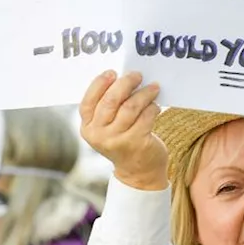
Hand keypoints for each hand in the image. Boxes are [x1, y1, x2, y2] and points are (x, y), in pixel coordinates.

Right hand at [79, 71, 167, 189]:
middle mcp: (99, 135)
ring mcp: (117, 140)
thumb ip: (109, 107)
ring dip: (144, 93)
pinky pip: (146, 117)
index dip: (100, 84)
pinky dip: (152, 107)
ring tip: (153, 87)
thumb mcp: (108, 127)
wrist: (138, 172)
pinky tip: (155, 106)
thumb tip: (124, 77)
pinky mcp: (136, 143)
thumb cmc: (124, 141)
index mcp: (87, 128)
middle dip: (126, 83)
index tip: (113, 72)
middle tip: (138, 75)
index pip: (88, 101)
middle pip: (111, 100)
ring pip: (131, 107)